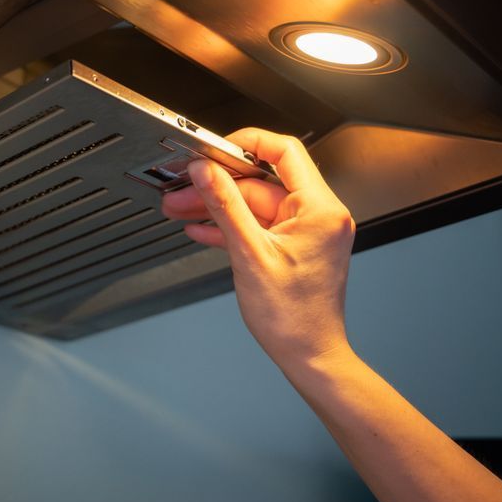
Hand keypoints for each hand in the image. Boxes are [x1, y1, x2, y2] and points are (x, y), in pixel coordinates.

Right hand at [162, 128, 354, 368]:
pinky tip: (202, 229)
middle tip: (184, 188)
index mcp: (319, 209)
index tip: (215, 150)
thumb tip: (206, 171)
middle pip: (260, 182)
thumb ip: (225, 206)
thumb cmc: (294, 317)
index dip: (246, 144)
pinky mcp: (292, 247)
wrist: (308, 356)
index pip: (284, 152)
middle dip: (218, 186)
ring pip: (253, 206)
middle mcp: (317, 216)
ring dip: (217, 207)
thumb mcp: (249, 254)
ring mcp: (304, 232)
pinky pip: (257, 226)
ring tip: (182, 209)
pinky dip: (230, 227)